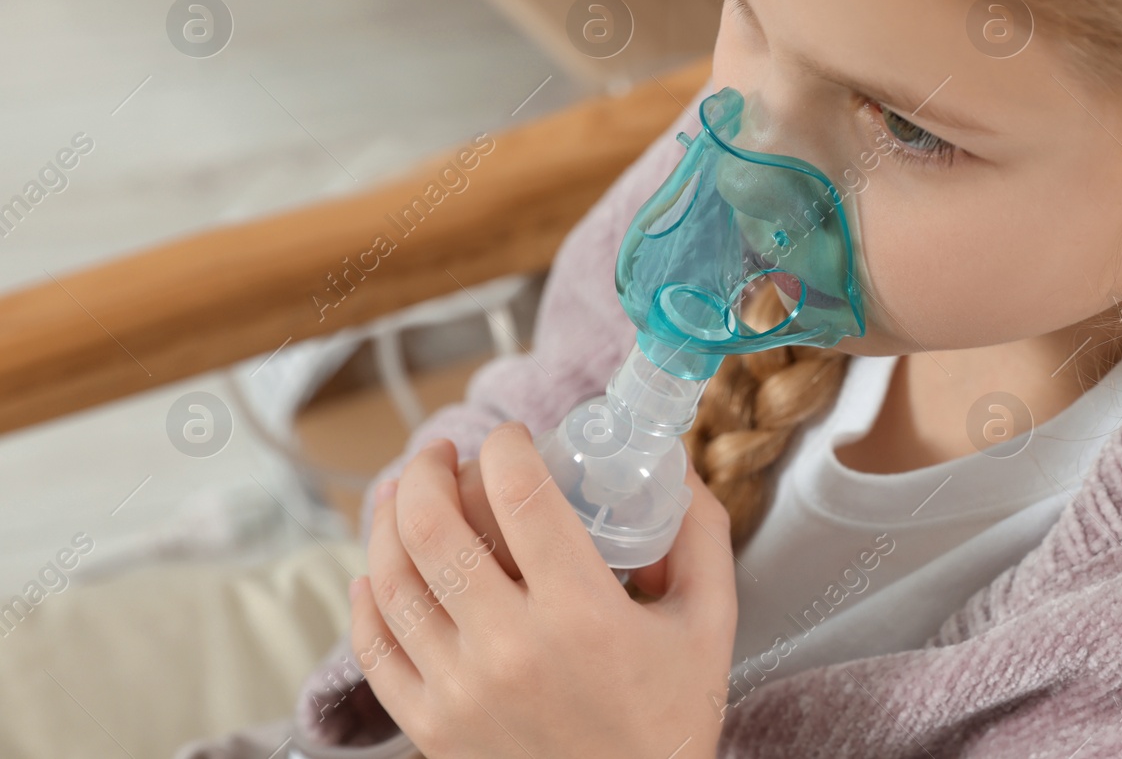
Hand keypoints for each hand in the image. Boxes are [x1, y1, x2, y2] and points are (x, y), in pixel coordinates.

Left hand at [349, 422, 736, 758]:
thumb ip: (700, 537)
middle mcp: (511, 649)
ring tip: (403, 492)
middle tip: (443, 453)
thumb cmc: (670, 724)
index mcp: (582, 615)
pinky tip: (377, 569)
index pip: (520, 496)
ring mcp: (460, 690)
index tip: (512, 437)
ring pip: (393, 579)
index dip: (506, 447)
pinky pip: (375, 648)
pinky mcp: (430, 726)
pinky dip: (368, 597)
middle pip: (434, 528)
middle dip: (429, 471)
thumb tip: (676, 470)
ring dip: (388, 519)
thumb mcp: (710, 624)